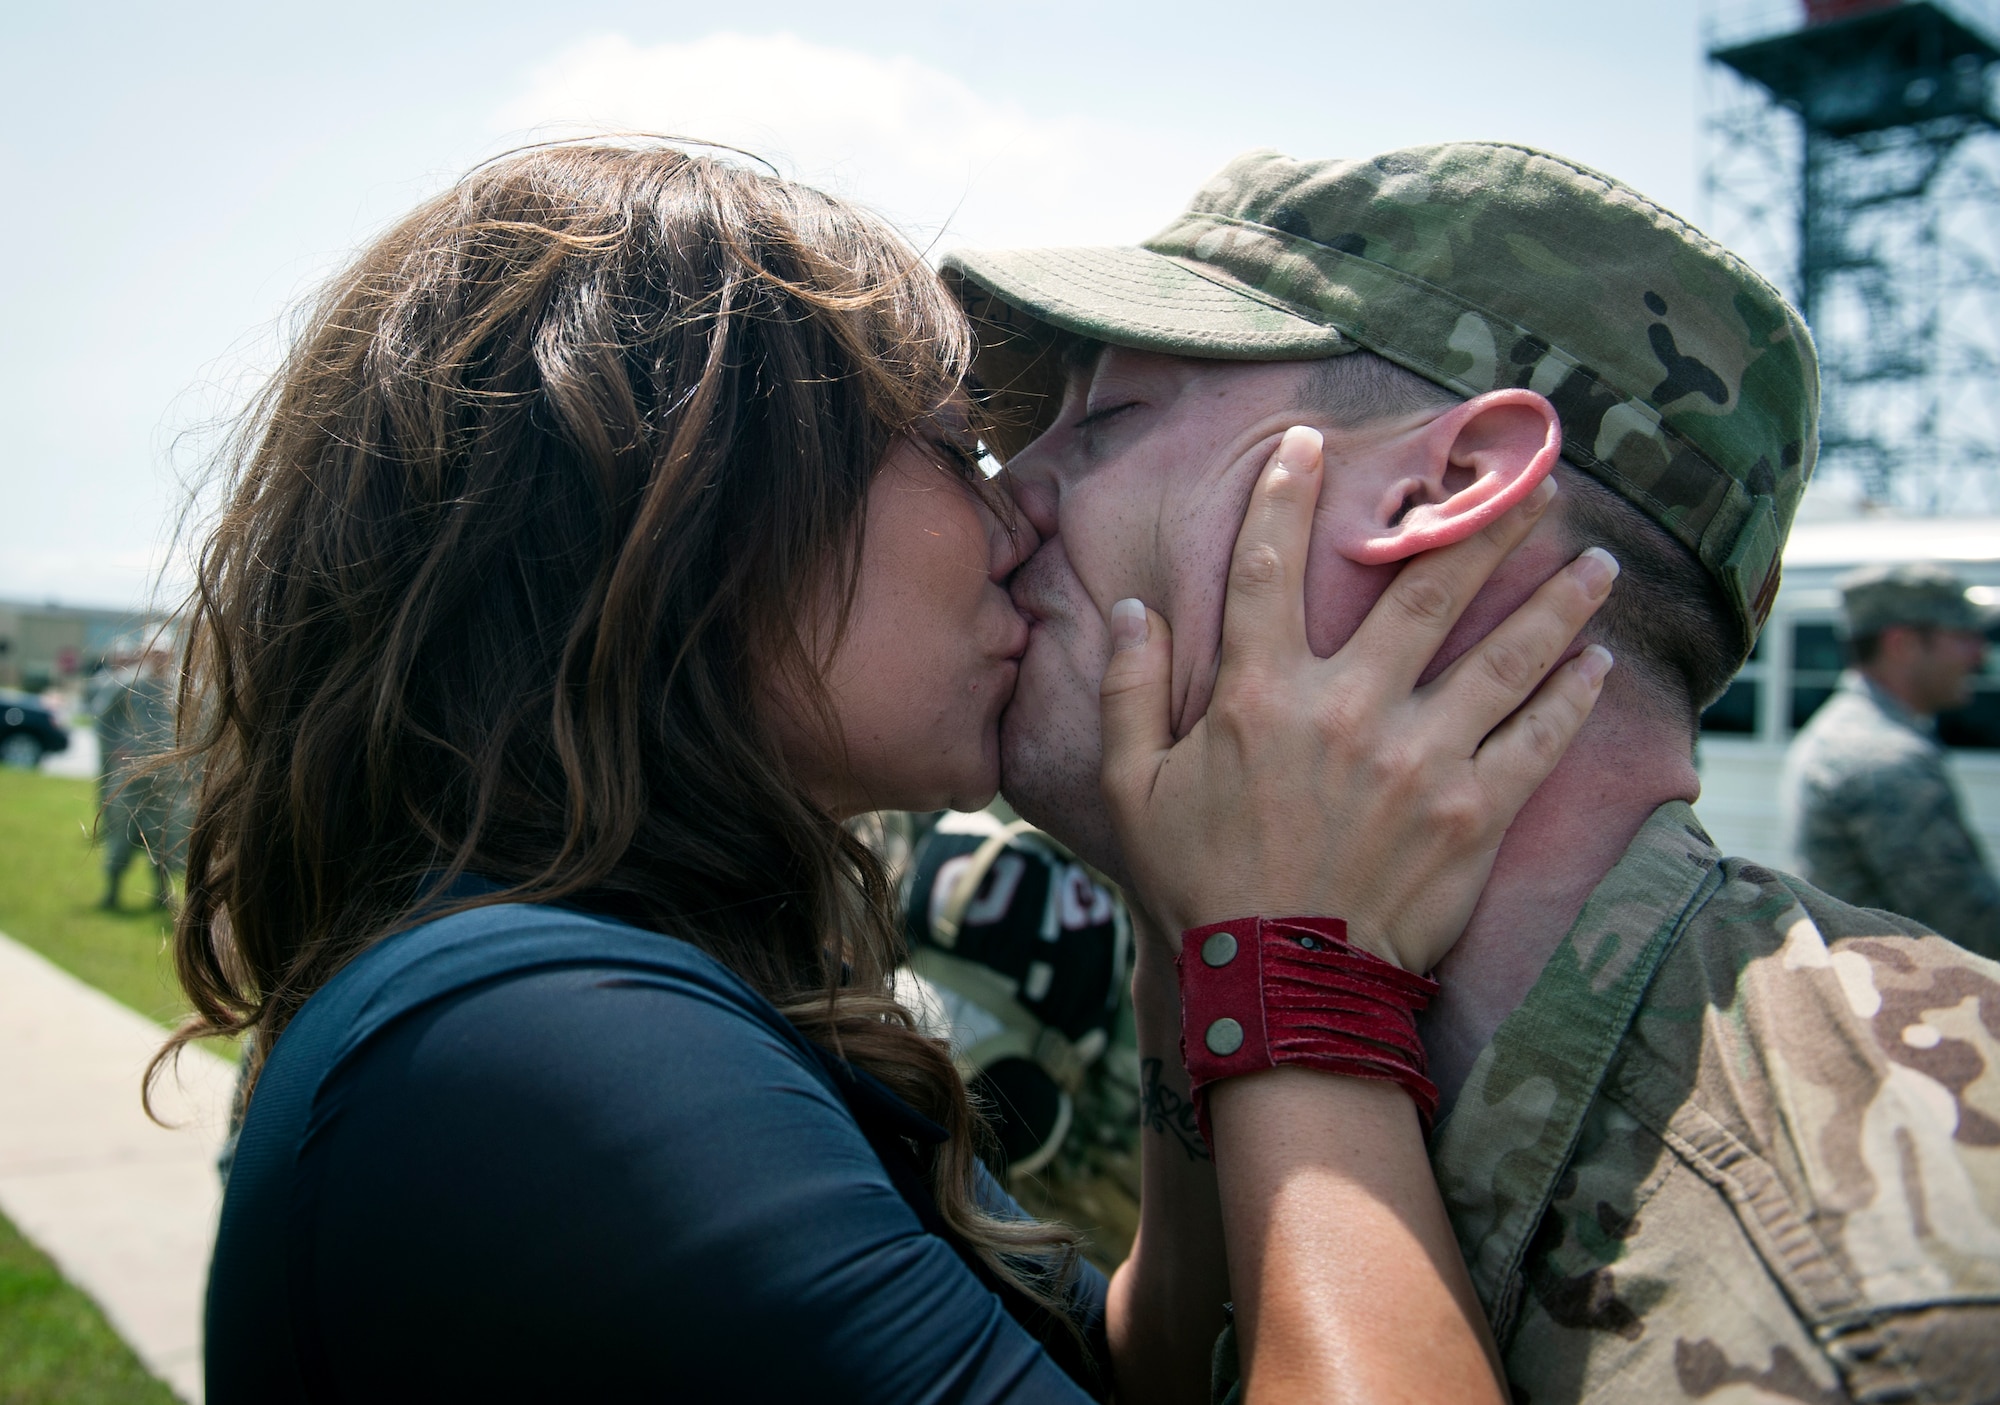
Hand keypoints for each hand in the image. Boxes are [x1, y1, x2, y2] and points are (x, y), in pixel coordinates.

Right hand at [1098, 425, 1615, 970]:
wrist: (1281, 989)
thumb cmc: (1201, 886)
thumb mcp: (1133, 790)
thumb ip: (1132, 693)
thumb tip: (1136, 610)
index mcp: (1259, 696)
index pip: (1269, 568)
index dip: (1286, 495)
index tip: (1309, 440)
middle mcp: (1349, 708)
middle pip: (1424, 588)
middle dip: (1480, 519)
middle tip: (1530, 473)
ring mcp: (1422, 758)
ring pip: (1505, 654)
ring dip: (1556, 600)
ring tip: (1596, 562)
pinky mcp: (1475, 812)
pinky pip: (1538, 739)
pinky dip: (1573, 697)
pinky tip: (1600, 664)